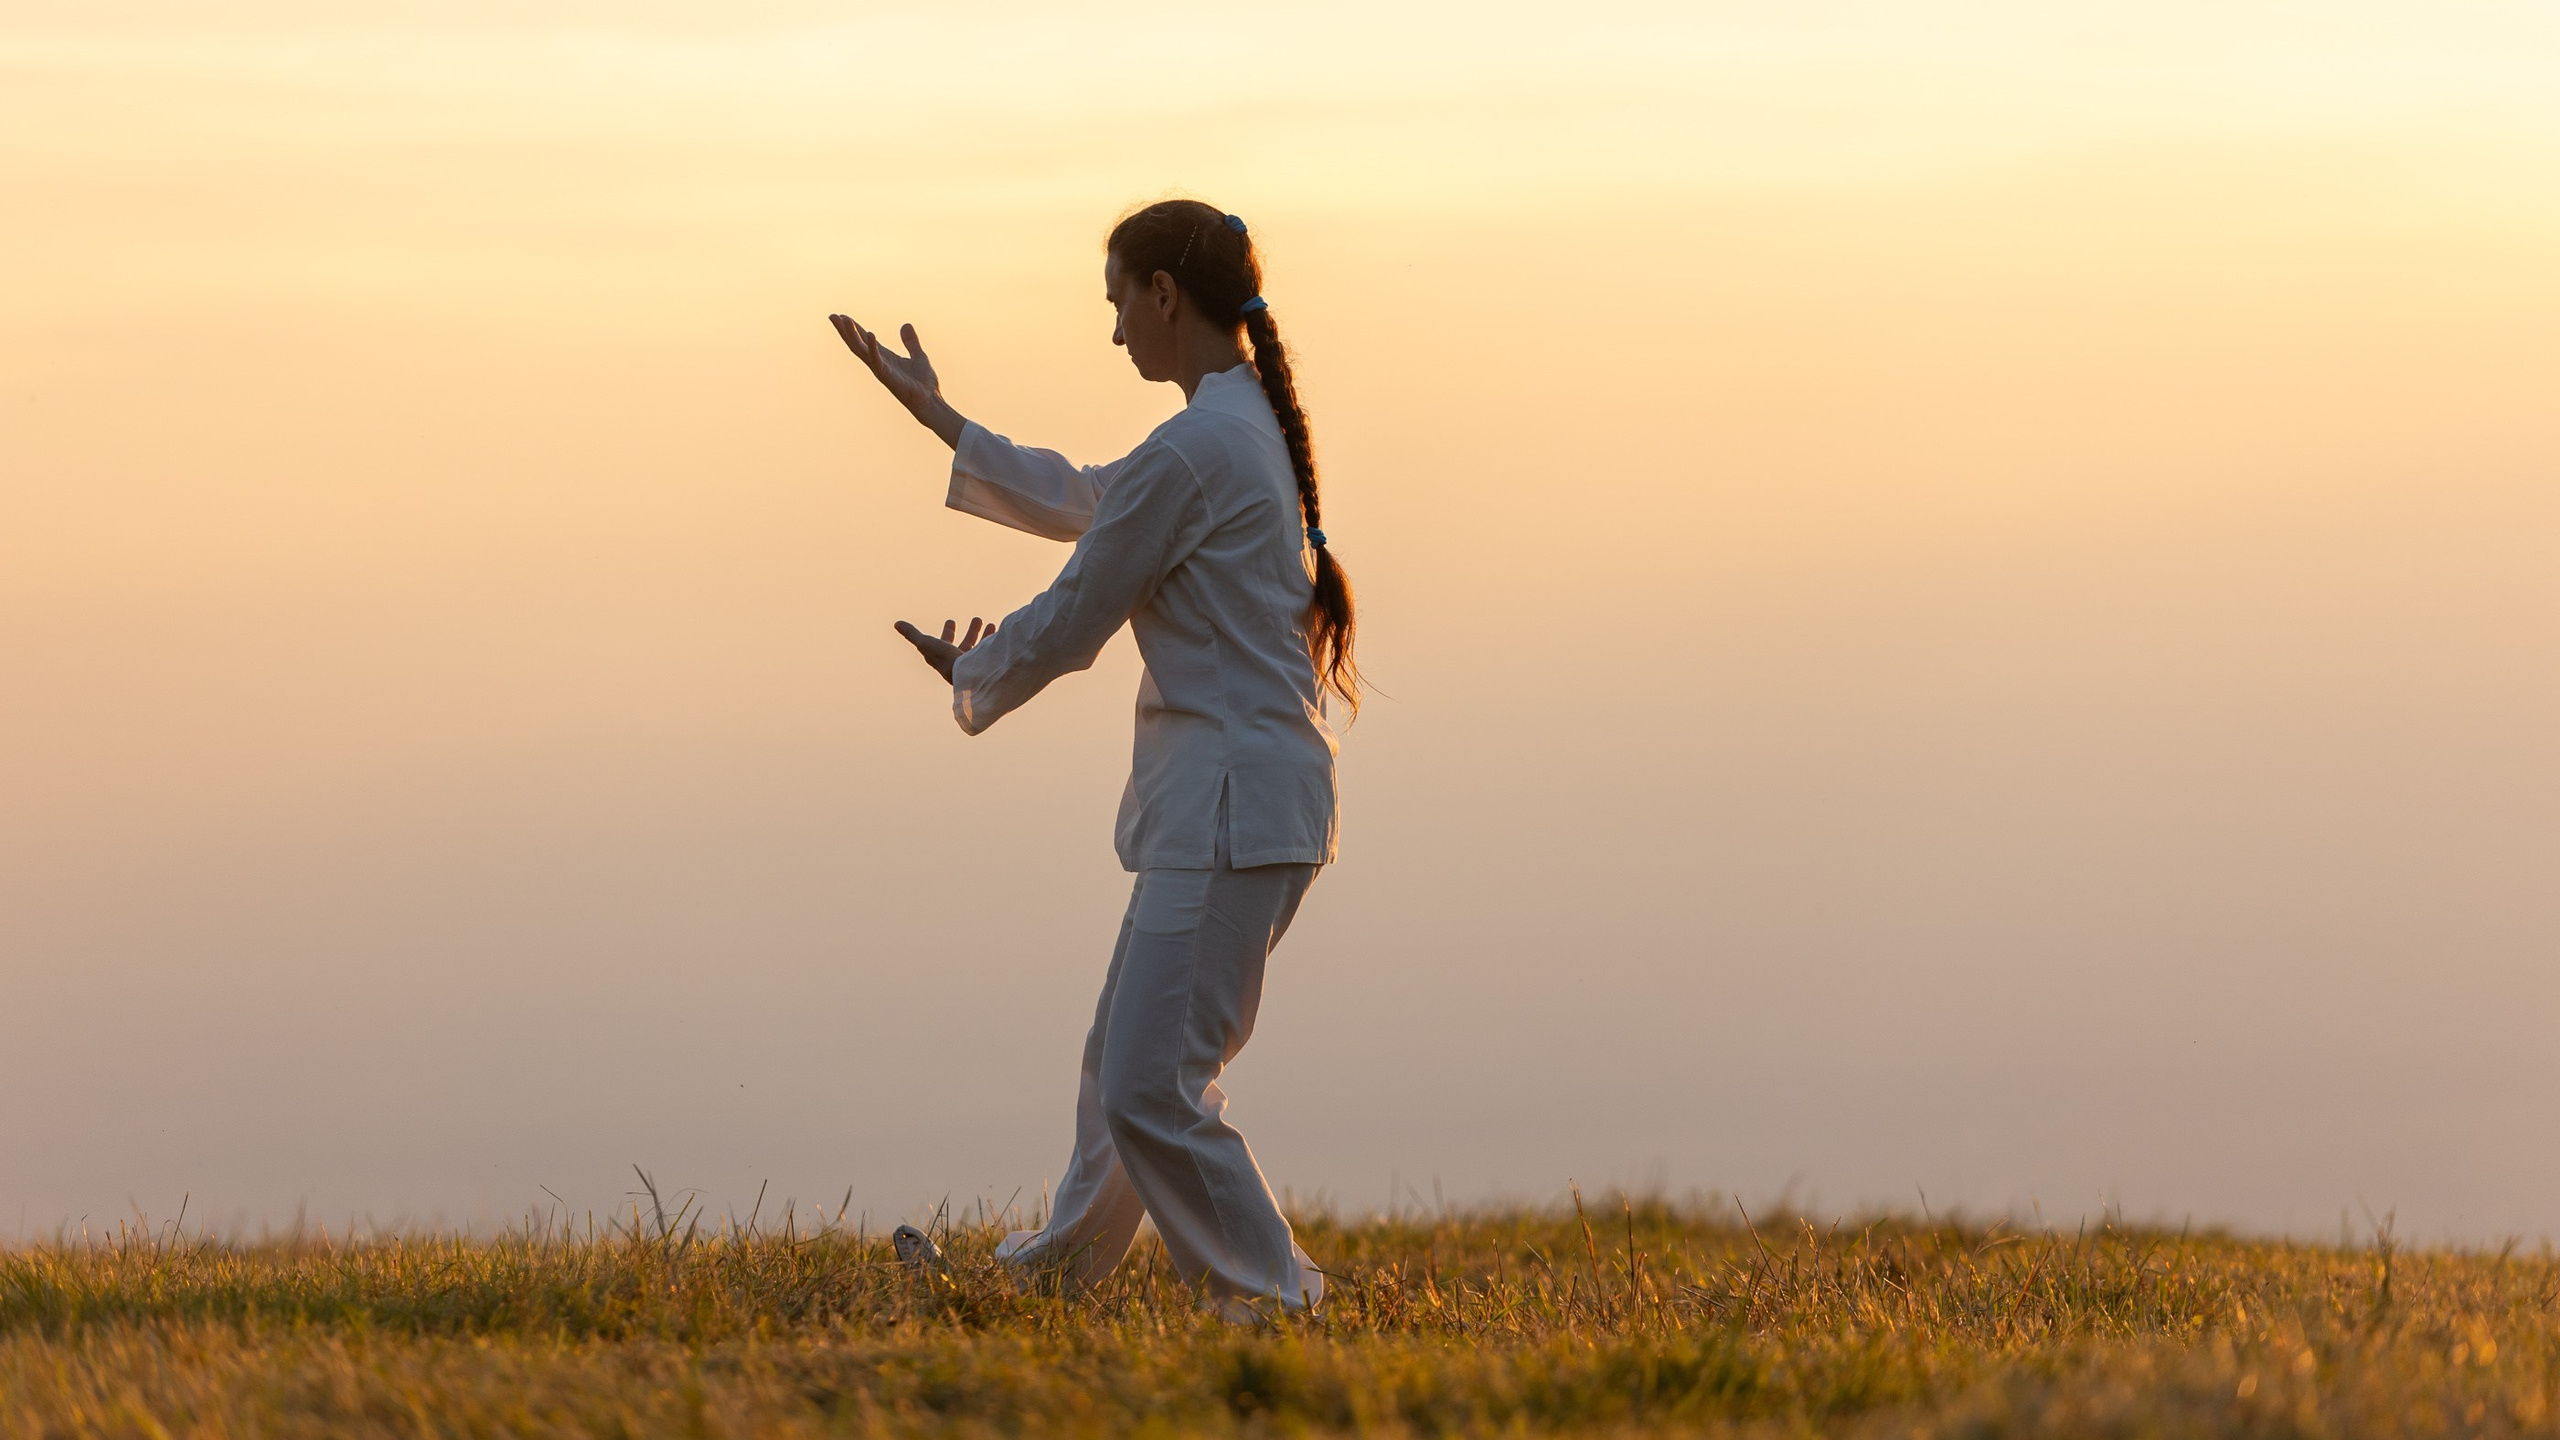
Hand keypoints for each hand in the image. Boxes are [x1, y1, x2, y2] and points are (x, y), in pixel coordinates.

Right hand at [831, 316, 963, 446]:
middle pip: (857, 344)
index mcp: (884, 357)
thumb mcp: (918, 355)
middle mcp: (879, 363)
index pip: (865, 340)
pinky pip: (878, 360)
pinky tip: (871, 334)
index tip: (842, 316)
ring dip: (852, 335)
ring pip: (862, 350)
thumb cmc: (923, 383)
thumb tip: (906, 325)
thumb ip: (911, 342)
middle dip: (845, 331)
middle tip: (832, 316)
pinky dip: (874, 348)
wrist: (930, 402)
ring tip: (844, 320)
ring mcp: (881, 370)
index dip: (854, 328)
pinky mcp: (888, 376)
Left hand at [895, 616, 995, 681]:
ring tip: (989, 624)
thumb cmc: (944, 659)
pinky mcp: (982, 664)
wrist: (965, 674)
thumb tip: (897, 624)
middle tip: (977, 619)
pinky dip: (992, 640)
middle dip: (970, 632)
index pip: (944, 643)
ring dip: (982, 634)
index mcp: (943, 656)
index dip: (947, 632)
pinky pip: (988, 650)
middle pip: (963, 644)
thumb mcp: (925, 643)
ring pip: (978, 647)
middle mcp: (957, 661)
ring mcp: (971, 663)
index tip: (951, 621)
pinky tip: (996, 631)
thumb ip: (912, 634)